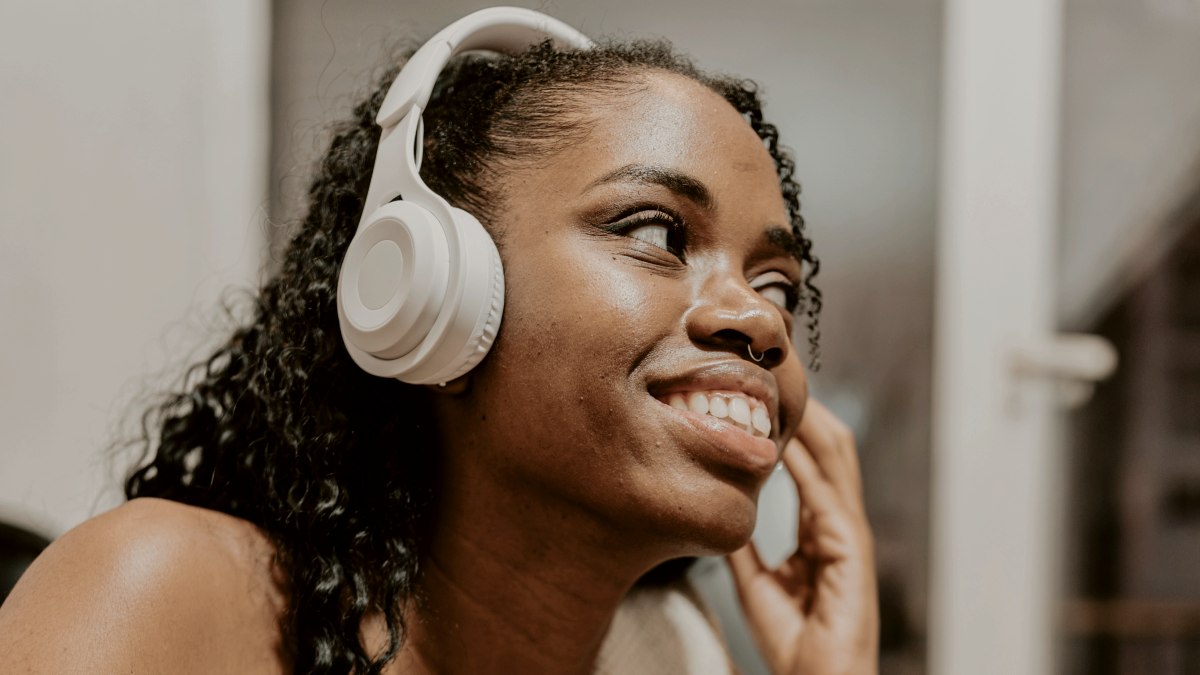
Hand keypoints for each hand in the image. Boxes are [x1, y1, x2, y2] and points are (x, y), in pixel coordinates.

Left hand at [727, 399, 878, 674]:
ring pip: (836, 460)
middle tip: (779, 375)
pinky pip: (825, 496)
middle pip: (832, 450)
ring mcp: (849, 535)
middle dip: (810, 411)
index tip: (769, 395)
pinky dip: (806, 465)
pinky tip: (786, 440)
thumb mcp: (758, 583)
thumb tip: (729, 512)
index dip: (796, 427)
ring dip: (811, 422)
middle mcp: (841, 525)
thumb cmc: (796, 642)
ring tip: (785, 389)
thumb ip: (747, 546)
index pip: (815, 464)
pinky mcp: (849, 552)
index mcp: (824, 531)